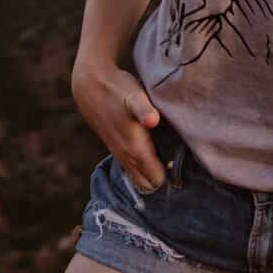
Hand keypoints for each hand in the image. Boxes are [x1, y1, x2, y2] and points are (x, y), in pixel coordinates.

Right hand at [71, 60, 165, 191]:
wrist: (91, 87)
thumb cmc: (118, 91)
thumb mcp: (134, 97)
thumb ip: (144, 110)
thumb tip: (153, 120)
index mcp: (136, 150)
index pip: (157, 180)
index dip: (172, 175)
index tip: (181, 160)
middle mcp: (127, 157)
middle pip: (149, 184)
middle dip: (163, 177)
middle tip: (176, 158)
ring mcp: (120, 155)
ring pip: (140, 178)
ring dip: (153, 172)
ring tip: (167, 153)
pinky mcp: (117, 149)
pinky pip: (132, 169)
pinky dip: (144, 166)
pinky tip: (153, 148)